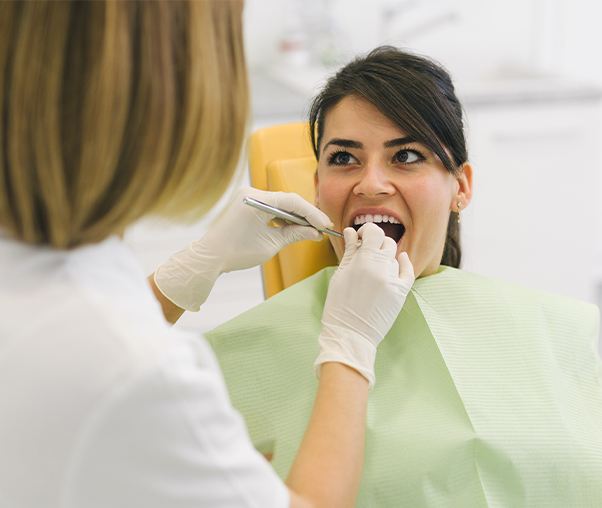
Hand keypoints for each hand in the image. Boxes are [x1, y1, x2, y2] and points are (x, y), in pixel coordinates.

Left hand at [153, 187, 331, 310]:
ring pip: (280, 203)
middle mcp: (251, 193)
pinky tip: (294, 228)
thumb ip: (295, 234)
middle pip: (287, 200)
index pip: (292, 201)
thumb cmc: (237, 252)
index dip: (312, 213)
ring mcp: (247, 196)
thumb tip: (315, 233)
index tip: (325, 225)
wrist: (210, 256)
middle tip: (322, 228)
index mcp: (256, 200)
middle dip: (305, 215)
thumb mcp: (271, 244)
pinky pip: (270, 207)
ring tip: (311, 230)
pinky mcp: (246, 203)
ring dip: (295, 216)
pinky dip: (282, 217)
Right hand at [314, 223, 414, 387]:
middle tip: (365, 250)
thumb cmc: (339, 306)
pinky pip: (408, 271)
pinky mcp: (401, 293)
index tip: (360, 237)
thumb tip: (351, 232)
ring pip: (393, 257)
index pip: (373, 232)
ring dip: (384, 256)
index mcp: (363, 261)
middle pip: (385, 242)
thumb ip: (349, 251)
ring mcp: (393, 281)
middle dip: (375, 243)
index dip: (367, 231)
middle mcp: (381, 268)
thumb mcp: (340, 275)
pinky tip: (401, 258)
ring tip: (373, 267)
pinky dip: (404, 262)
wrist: (350, 334)